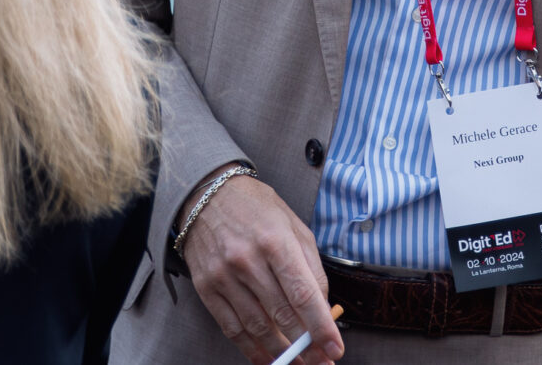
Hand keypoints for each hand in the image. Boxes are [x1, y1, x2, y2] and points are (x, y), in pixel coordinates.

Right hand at [178, 170, 342, 363]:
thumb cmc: (256, 208)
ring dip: (281, 351)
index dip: (321, 327)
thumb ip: (311, 266)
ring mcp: (224, 276)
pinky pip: (232, 328)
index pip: (303, 295)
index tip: (335, 349)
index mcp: (275, 241)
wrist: (206, 194)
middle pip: (282, 315)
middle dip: (306, 346)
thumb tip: (323, 307)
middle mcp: (248, 260)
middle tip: (321, 362)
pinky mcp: (206, 288)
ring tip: (298, 363)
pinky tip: (267, 357)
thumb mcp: (293, 225)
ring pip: (257, 327)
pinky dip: (251, 348)